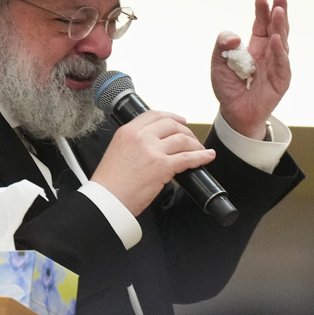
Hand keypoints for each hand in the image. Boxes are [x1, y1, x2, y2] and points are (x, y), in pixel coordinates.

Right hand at [91, 110, 215, 215]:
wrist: (107, 199)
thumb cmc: (110, 182)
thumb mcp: (117, 150)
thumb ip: (134, 142)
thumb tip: (155, 145)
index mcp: (127, 131)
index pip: (154, 115)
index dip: (172, 117)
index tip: (180, 121)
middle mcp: (140, 137)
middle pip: (172, 125)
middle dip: (186, 131)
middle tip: (191, 139)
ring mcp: (152, 151)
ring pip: (182, 140)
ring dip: (195, 144)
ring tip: (199, 150)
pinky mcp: (162, 166)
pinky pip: (188, 158)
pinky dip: (201, 156)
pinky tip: (207, 157)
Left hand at [211, 0, 290, 138]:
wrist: (233, 113)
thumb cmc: (228, 88)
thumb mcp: (218, 62)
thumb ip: (222, 45)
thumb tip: (234, 35)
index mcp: (256, 47)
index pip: (261, 24)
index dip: (261, 11)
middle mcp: (269, 53)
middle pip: (276, 28)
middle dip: (278, 11)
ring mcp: (277, 66)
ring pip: (282, 42)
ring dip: (280, 26)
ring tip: (278, 11)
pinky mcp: (280, 81)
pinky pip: (281, 64)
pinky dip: (279, 51)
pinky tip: (276, 39)